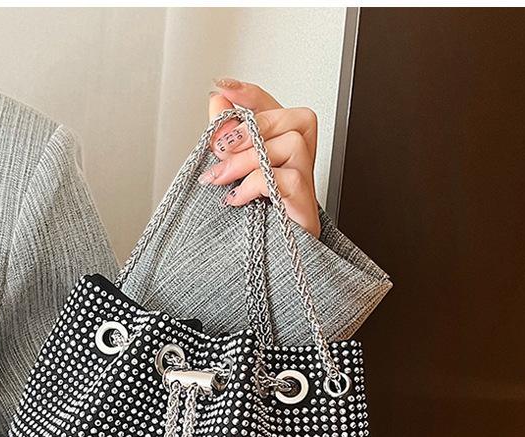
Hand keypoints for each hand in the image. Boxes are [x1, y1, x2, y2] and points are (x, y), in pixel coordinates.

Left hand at [201, 78, 320, 237]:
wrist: (263, 262)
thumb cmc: (251, 219)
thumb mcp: (230, 171)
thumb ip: (225, 136)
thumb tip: (217, 99)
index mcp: (279, 148)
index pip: (271, 107)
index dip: (250, 94)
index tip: (223, 87)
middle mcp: (299, 160)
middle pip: (288, 119)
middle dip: (248, 131)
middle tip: (218, 151)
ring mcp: (307, 182)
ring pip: (291, 144)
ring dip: (249, 160)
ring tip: (223, 180)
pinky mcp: (306, 204)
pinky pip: (288, 178)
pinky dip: (256, 184)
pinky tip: (237, 198)